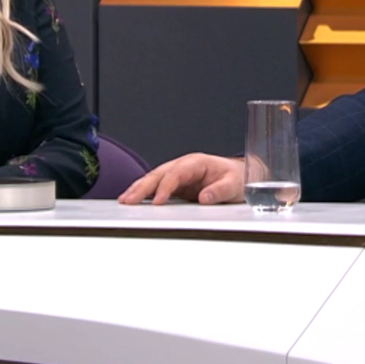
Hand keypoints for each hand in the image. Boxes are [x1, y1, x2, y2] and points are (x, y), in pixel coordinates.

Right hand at [118, 154, 243, 205]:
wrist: (239, 176)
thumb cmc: (236, 177)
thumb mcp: (234, 185)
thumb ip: (220, 191)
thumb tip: (204, 198)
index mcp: (196, 162)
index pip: (176, 174)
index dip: (165, 187)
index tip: (157, 201)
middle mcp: (184, 166)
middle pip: (159, 174)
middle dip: (143, 187)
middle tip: (129, 200)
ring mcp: (178, 175)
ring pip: (154, 179)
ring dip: (138, 189)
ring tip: (125, 200)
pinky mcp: (176, 185)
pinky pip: (156, 187)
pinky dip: (143, 193)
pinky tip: (133, 200)